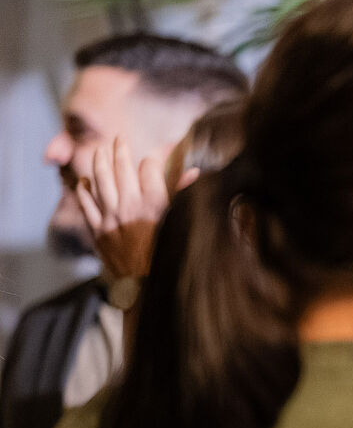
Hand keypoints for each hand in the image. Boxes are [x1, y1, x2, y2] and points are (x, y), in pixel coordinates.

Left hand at [73, 137, 171, 283]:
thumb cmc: (170, 257)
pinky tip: (84, 181)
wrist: (147, 288)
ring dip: (99, 162)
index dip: (156, 156)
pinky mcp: (98, 230)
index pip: (150, 168)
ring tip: (100, 150)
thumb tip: (193, 172)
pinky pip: (87, 203)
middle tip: (120, 139)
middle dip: (121, 149)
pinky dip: (84, 189)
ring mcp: (110, 217)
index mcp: (154, 204)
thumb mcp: (182, 225)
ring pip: (100, 180)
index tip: (160, 151)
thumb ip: (184, 196)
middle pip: (121, 168)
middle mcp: (129, 206)